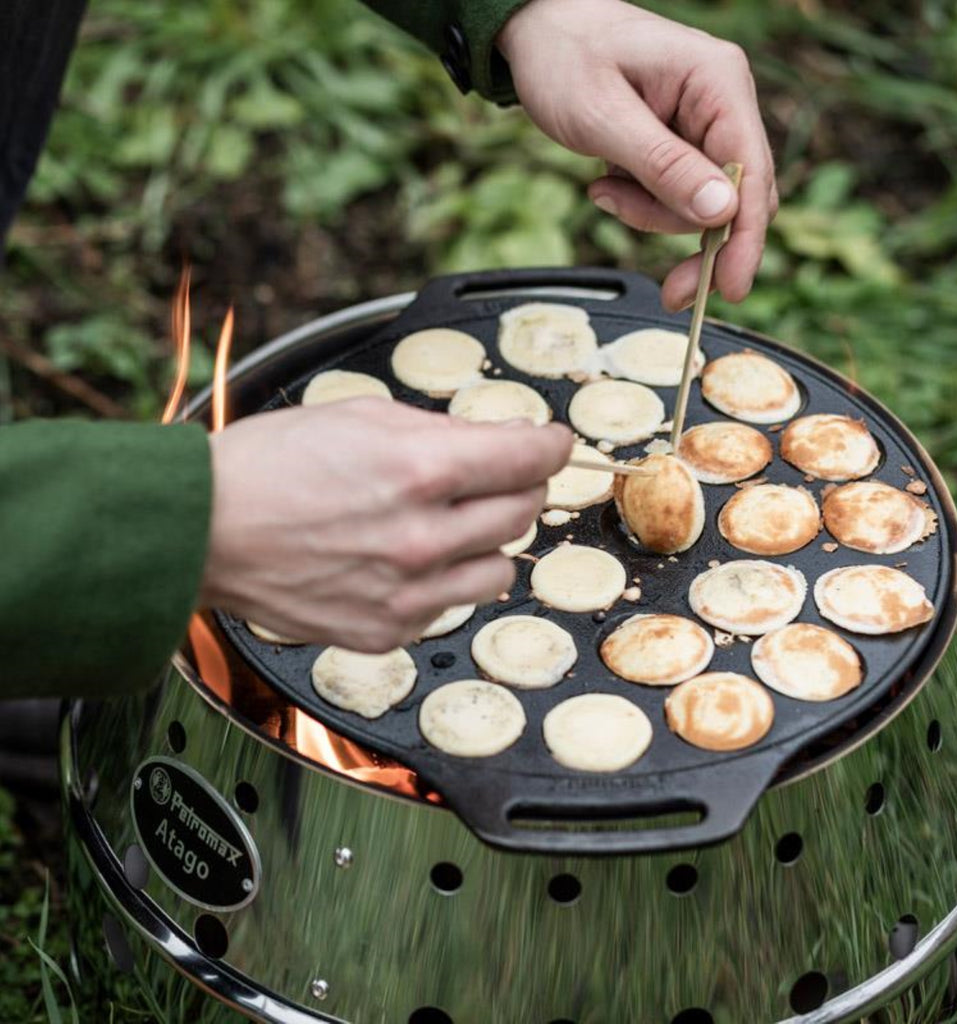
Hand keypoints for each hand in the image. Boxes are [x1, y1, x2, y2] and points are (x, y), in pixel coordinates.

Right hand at [201, 399, 571, 651]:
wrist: (203, 530)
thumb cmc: (269, 465)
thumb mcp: (360, 417)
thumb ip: (440, 432)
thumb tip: (496, 441)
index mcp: (421, 469)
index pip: (531, 458)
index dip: (551, 444)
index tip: (553, 443)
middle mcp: (424, 537)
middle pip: (525, 511)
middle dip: (516, 486)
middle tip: (489, 477)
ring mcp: (408, 592)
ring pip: (501, 567)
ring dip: (485, 541)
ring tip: (441, 525)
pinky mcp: (387, 630)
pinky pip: (451, 604)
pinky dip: (442, 580)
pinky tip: (401, 560)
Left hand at [498, 0, 776, 309]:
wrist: (538, 32)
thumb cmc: (565, 59)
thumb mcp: (604, 117)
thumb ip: (663, 166)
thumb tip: (722, 212)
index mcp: (716, 82)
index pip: (752, 171)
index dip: (746, 236)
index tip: (731, 287)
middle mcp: (722, 102)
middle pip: (737, 199)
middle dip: (694, 240)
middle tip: (669, 290)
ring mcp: (704, 125)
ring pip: (702, 207)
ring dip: (651, 215)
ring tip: (604, 190)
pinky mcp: (683, 144)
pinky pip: (677, 197)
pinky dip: (642, 204)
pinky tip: (607, 184)